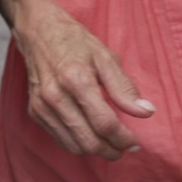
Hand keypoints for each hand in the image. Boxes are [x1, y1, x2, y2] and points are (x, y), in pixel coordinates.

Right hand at [11, 0, 153, 157]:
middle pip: (89, 141)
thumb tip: (146, 112)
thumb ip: (125, 87)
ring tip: (110, 144)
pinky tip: (90, 135)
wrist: (38, 31)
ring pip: (75, 146)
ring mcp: (42, 106)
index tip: (135, 143)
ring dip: (96, 151)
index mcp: (76, 79)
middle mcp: (55, 96)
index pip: (104, 123)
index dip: (123, 139)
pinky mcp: (34, 111)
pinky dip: (79, 144)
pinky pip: (60, 140)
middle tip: (125, 147)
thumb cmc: (74, 41)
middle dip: (112, 150)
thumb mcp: (104, 57)